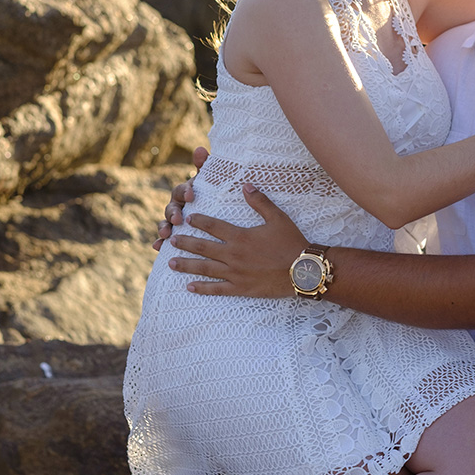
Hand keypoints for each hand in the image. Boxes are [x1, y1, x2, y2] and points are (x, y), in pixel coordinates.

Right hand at [153, 146, 207, 250]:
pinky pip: (165, 239)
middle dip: (173, 213)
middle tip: (178, 218)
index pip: (182, 190)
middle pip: (171, 207)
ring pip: (166, 223)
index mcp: (187, 192)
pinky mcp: (176, 235)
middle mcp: (178, 205)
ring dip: (163, 227)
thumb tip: (200, 149)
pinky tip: (158, 247)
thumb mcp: (214, 181)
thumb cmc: (217, 194)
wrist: (223, 212)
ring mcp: (175, 220)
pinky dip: (160, 242)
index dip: (185, 191)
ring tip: (165, 235)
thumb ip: (207, 166)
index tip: (192, 195)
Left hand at [166, 184, 307, 297]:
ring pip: (205, 268)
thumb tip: (246, 185)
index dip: (199, 221)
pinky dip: (202, 288)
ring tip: (171, 262)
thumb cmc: (292, 243)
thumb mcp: (278, 218)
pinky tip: (189, 287)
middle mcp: (233, 255)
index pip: (213, 226)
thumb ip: (260, 201)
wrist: (304, 271)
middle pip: (202, 247)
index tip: (187, 218)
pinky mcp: (240, 288)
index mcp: (240, 236)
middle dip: (185, 243)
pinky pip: (217, 289)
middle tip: (170, 240)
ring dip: (186, 265)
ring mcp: (235, 273)